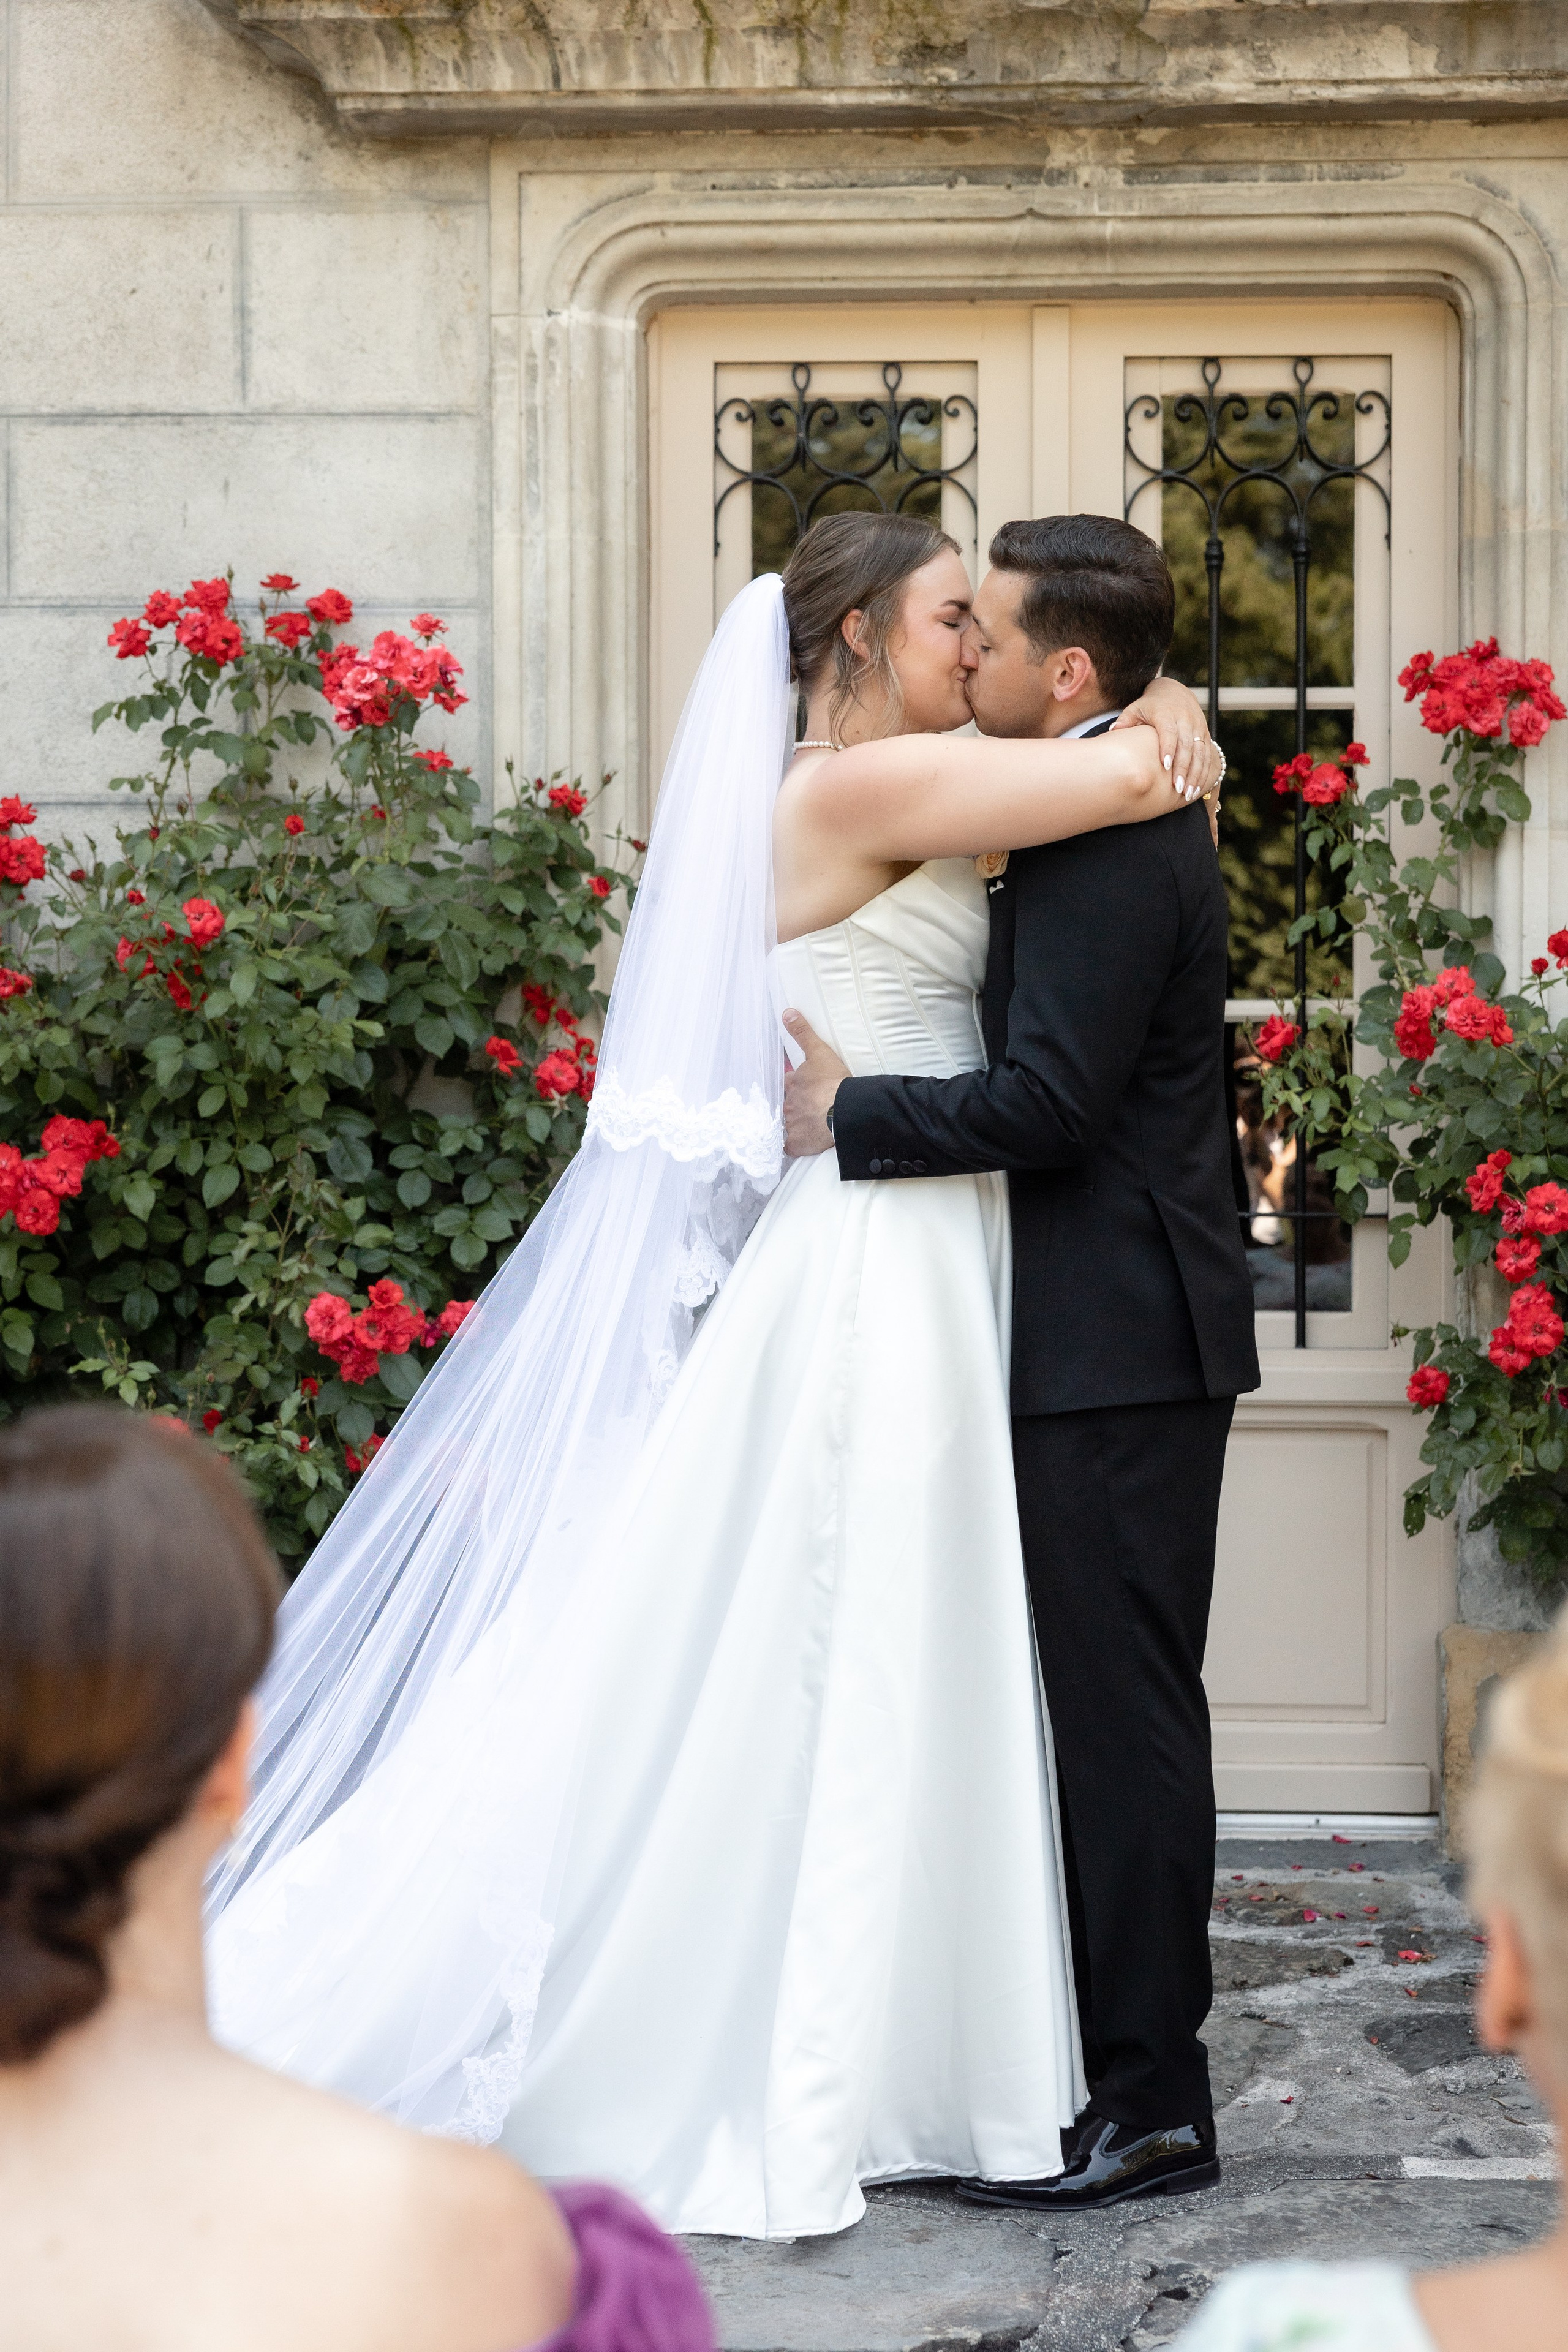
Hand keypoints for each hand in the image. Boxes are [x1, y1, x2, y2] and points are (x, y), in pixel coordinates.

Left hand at [782, 1011, 849, 1156]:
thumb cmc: (834, 1082)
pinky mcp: (796, 1144)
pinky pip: (790, 1147)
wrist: (843, 1110)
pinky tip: (803, 1144)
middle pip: (788, 1104)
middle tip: (812, 1108)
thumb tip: (786, 1013)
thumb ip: (803, 1033)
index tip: (805, 1088)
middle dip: (797, 1106)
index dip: (797, 1085)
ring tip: (812, 1126)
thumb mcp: (819, 1052)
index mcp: (793, 1084)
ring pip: (788, 1125)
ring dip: (797, 1125)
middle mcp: (788, 1104)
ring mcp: (790, 1125)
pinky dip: (795, 1146)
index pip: (789, 1083)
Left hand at [1110, 676, 1212, 800]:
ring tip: (1188, 794)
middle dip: (1183, 768)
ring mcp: (1197, 727)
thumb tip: (1112, 730)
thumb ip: (1125, 720)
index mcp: (1167, 714)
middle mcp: (1185, 720)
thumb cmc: (1150, 705)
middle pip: (1186, 745)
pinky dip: (1204, 773)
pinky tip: (1197, 789)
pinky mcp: (1205, 734)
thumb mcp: (1136, 708)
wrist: (1175, 692)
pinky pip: (1208, 755)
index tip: (1165, 766)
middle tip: (1178, 788)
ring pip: (1200, 752)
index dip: (1168, 748)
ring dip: (1196, 774)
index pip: (1169, 732)